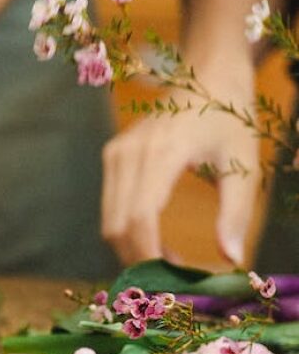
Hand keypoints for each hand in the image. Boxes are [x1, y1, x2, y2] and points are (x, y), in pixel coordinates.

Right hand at [101, 79, 259, 265]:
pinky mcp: (112, 157)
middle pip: (118, 226)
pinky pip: (111, 208)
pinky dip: (128, 232)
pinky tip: (157, 239)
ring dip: (133, 249)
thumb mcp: (243, 164)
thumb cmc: (230, 117)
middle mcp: (130, 154)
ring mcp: (116, 155)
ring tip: (169, 258)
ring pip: (109, 222)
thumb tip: (232, 258)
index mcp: (163, 153)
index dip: (150, 255)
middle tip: (173, 278)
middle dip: (140, 260)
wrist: (206, 73)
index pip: (142, 218)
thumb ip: (237, 213)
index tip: (171, 280)